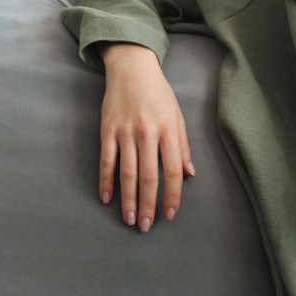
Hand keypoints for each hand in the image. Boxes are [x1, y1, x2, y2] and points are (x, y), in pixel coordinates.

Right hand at [98, 43, 194, 231]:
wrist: (132, 69)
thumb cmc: (159, 95)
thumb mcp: (178, 117)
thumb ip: (183, 147)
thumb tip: (189, 175)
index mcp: (168, 131)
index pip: (171, 171)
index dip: (172, 195)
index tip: (170, 214)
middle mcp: (147, 134)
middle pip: (147, 177)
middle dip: (148, 204)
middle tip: (147, 226)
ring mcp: (125, 133)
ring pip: (126, 173)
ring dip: (127, 199)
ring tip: (130, 219)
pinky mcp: (107, 131)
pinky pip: (106, 161)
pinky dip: (106, 181)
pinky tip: (107, 198)